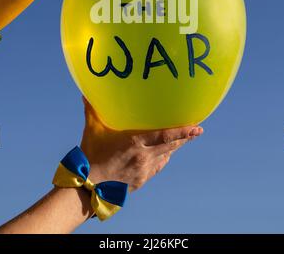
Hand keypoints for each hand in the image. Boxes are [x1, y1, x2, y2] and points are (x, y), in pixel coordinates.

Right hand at [80, 97, 202, 190]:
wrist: (88, 187)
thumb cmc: (90, 156)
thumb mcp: (92, 131)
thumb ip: (92, 111)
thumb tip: (85, 95)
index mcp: (135, 142)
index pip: (165, 136)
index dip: (183, 132)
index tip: (198, 128)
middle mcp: (144, 156)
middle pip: (171, 146)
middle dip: (186, 138)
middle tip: (197, 129)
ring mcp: (144, 170)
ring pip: (166, 156)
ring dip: (176, 147)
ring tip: (186, 138)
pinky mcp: (142, 180)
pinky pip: (158, 166)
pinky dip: (164, 157)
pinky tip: (166, 153)